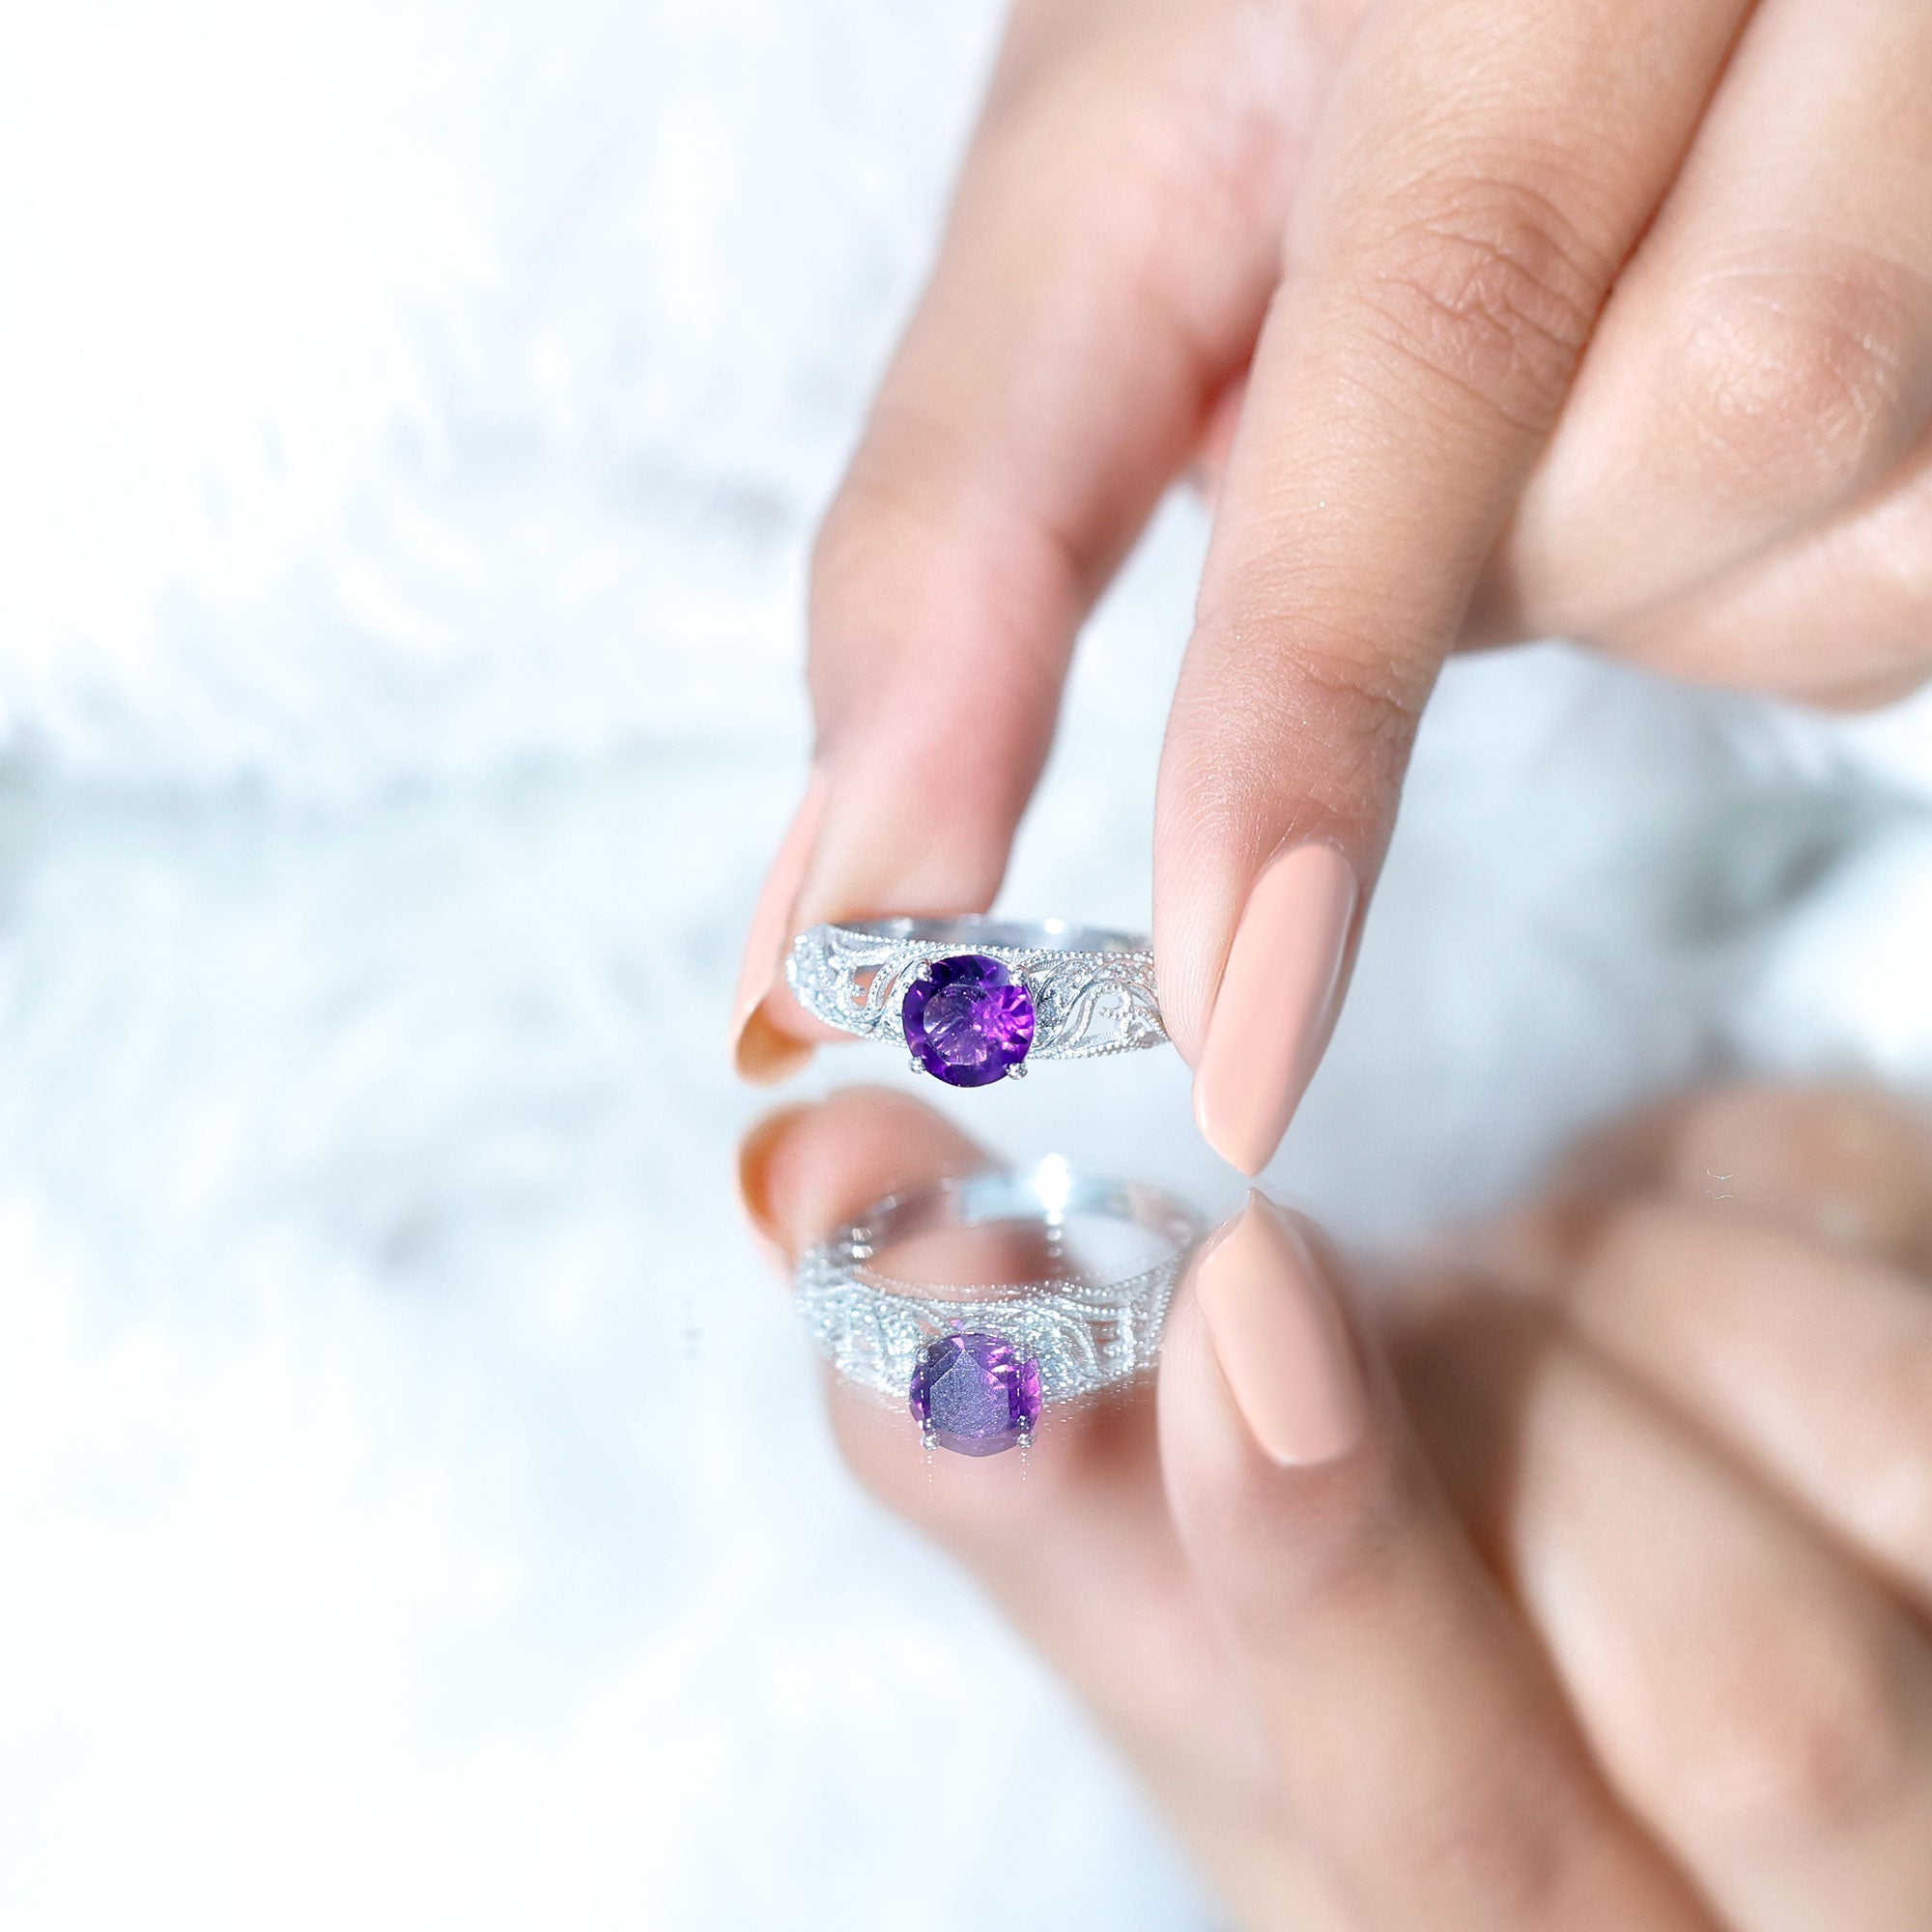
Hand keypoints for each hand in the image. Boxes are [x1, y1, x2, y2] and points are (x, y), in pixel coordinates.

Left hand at [730, 0, 1931, 1172]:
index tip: (1232, 1030)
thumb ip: (965, 532)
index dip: (1318, 709)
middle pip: (1703, 439)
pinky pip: (1909, 578)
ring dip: (1620, 579)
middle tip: (1385, 437)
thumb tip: (861, 892)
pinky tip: (1664, 440)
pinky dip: (1746, 588)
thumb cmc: (1288, 30)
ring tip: (1535, 409)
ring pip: (1847, 547)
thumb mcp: (1094, 205)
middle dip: (1482, 562)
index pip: (1440, 325)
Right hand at [739, 1081, 1931, 1928]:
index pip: (1482, 1868)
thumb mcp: (1222, 1679)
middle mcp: (1842, 1887)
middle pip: (1739, 1681)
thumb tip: (840, 1203)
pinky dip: (1746, 1180)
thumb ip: (1040, 1478)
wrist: (1672, 1640)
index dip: (1340, 1591)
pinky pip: (1894, 1222)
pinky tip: (1660, 1253)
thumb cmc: (1424, 1712)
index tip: (1221, 1304)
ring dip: (1626, 1288)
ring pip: (1894, 1438)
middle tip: (1328, 1294)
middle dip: (1492, 1409)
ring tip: (1517, 1303)